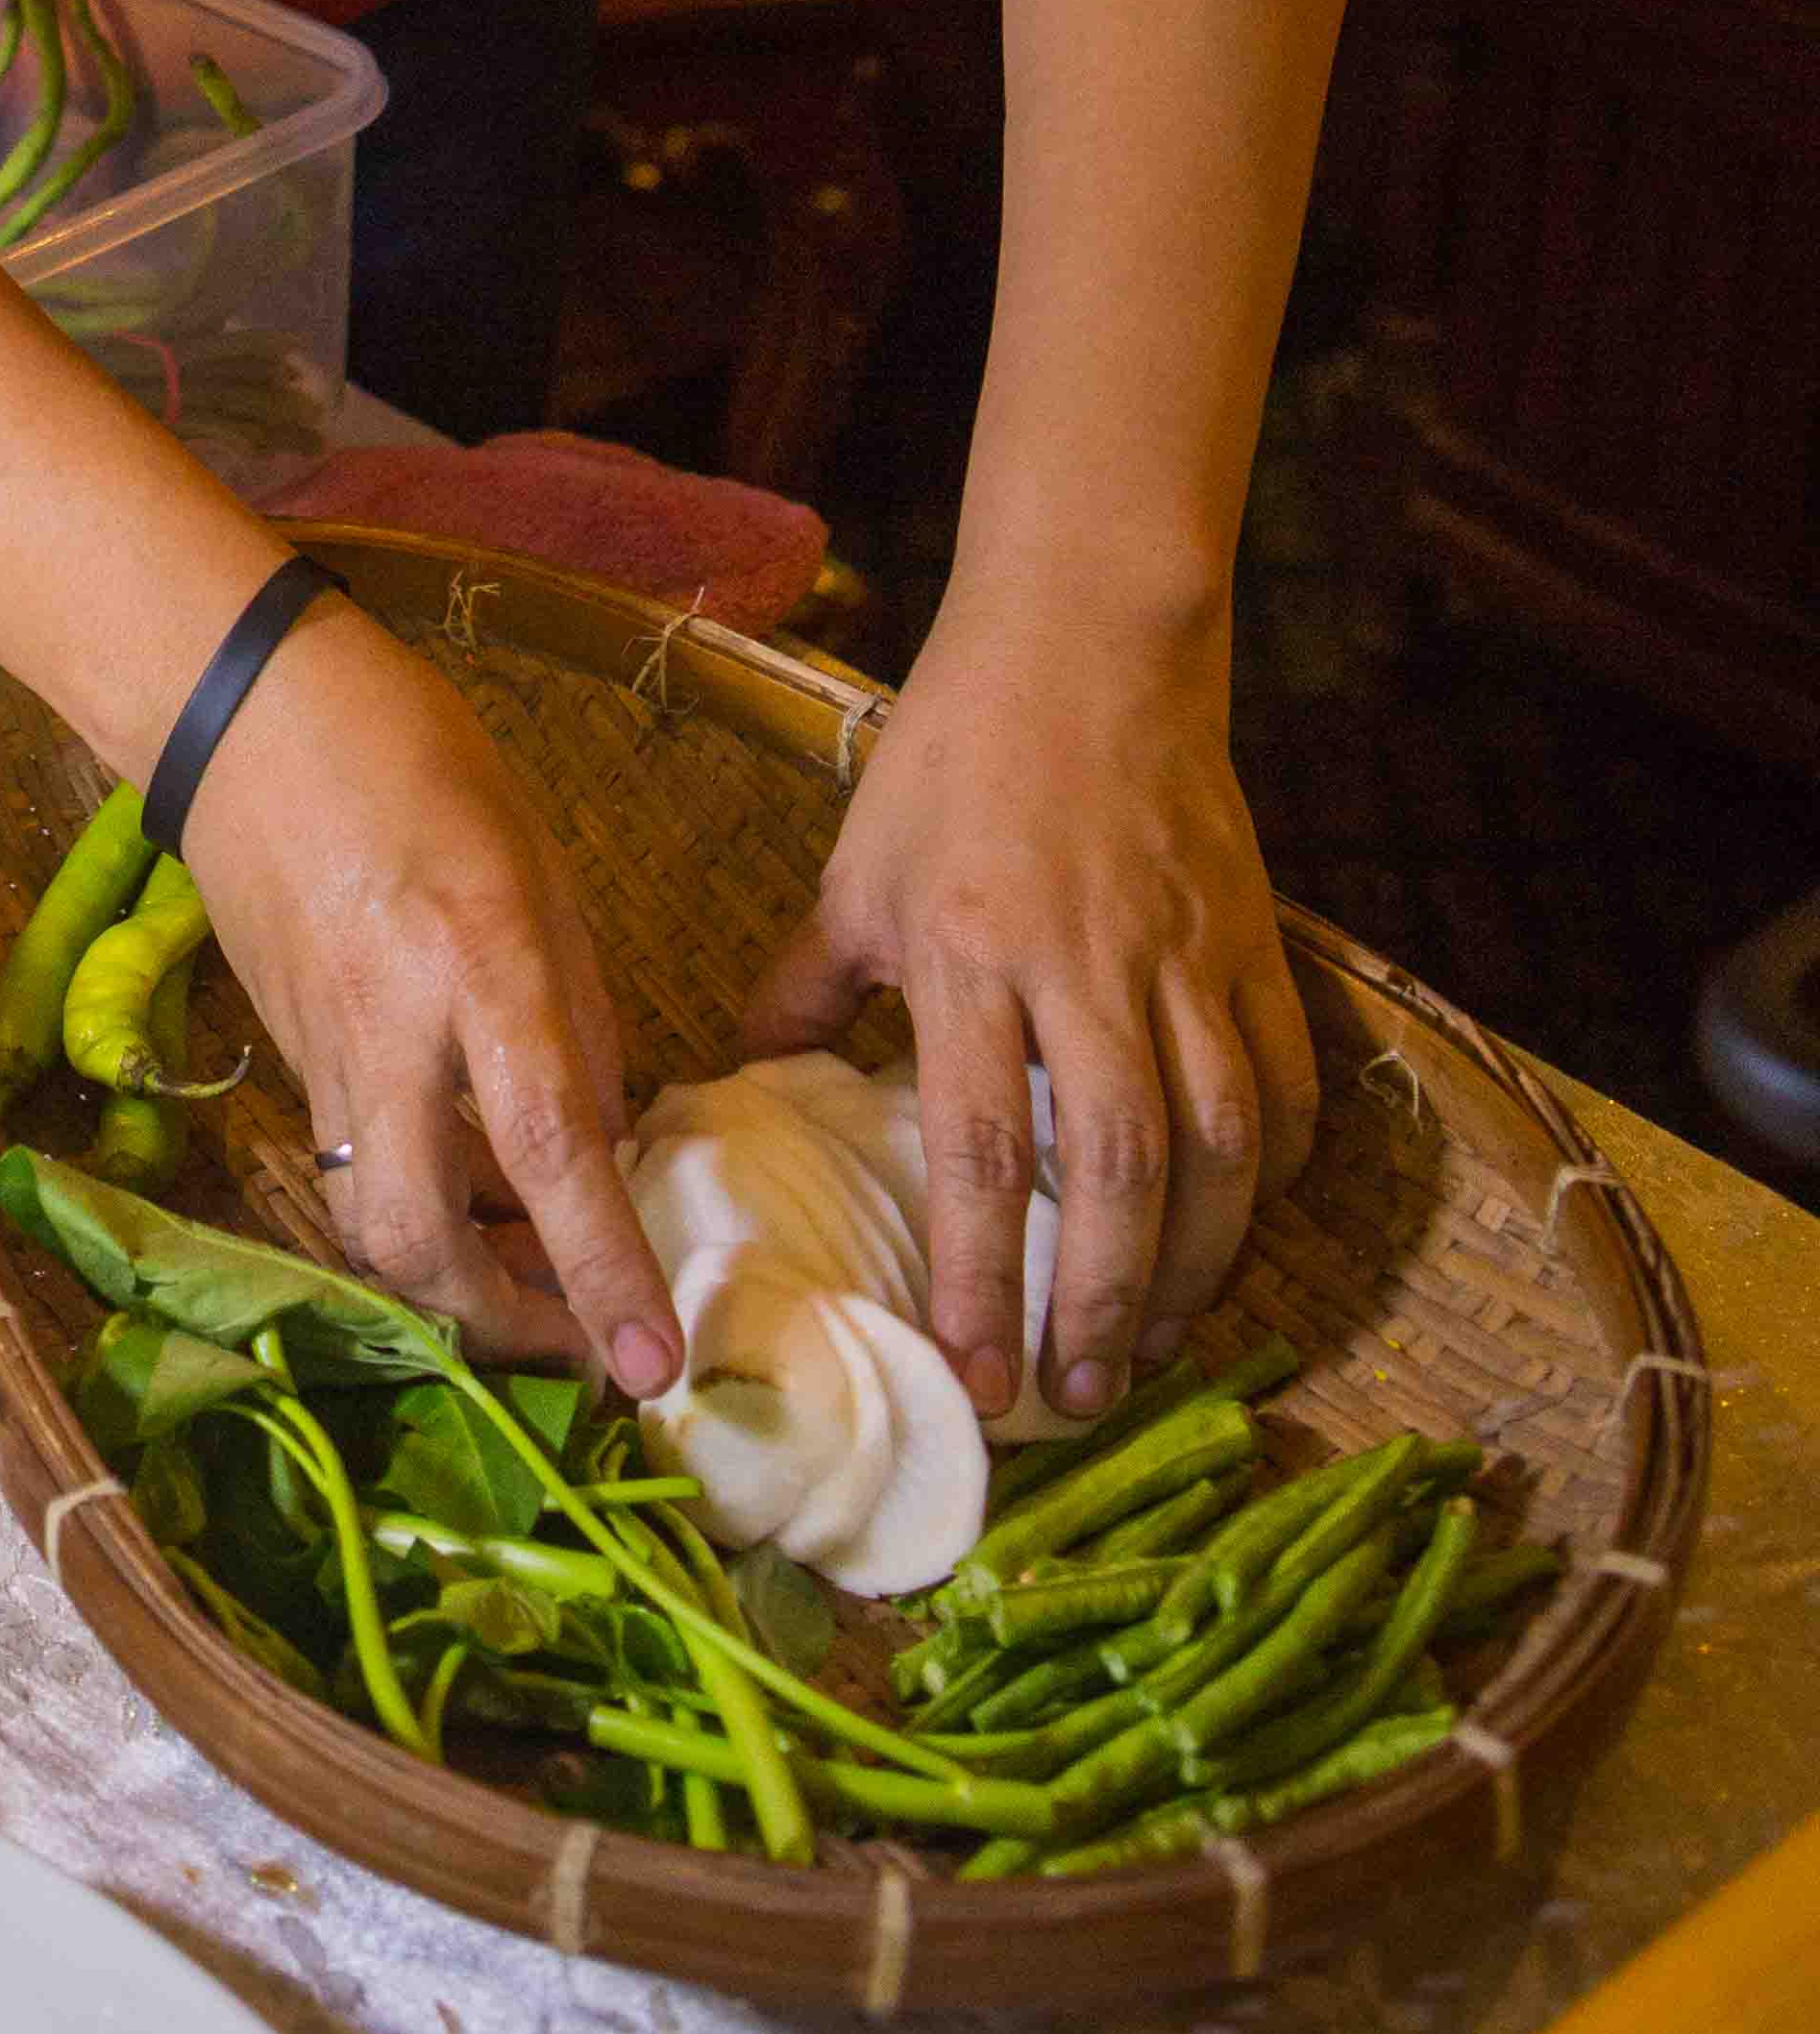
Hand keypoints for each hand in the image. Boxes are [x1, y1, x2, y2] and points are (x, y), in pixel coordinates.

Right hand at [180, 596, 680, 1387]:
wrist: (241, 715)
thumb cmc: (418, 761)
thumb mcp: (541, 867)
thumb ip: (579, 1013)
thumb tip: (606, 1138)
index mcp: (478, 961)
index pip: (547, 1147)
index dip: (603, 1269)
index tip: (653, 1365)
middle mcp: (391, 1030)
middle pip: (422, 1240)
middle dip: (501, 1324)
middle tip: (581, 1341)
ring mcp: (325, 1053)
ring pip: (372, 1224)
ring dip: (455, 1280)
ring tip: (536, 1271)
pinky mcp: (290, 1059)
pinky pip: (357, 1169)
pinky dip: (422, 1205)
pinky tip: (474, 1184)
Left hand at [738, 586, 1318, 1422]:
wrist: (1087, 639)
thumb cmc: (953, 755)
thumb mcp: (858, 870)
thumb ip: (810, 988)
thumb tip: (745, 1084)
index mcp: (968, 952)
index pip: (979, 1148)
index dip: (981, 1276)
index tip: (975, 1375)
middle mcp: (1086, 968)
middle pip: (1115, 1170)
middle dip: (1103, 1303)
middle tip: (1084, 1394)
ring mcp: (1185, 956)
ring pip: (1221, 1143)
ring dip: (1198, 1261)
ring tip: (1161, 1340)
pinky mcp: (1256, 939)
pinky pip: (1288, 1079)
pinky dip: (1280, 1168)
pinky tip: (1246, 1224)